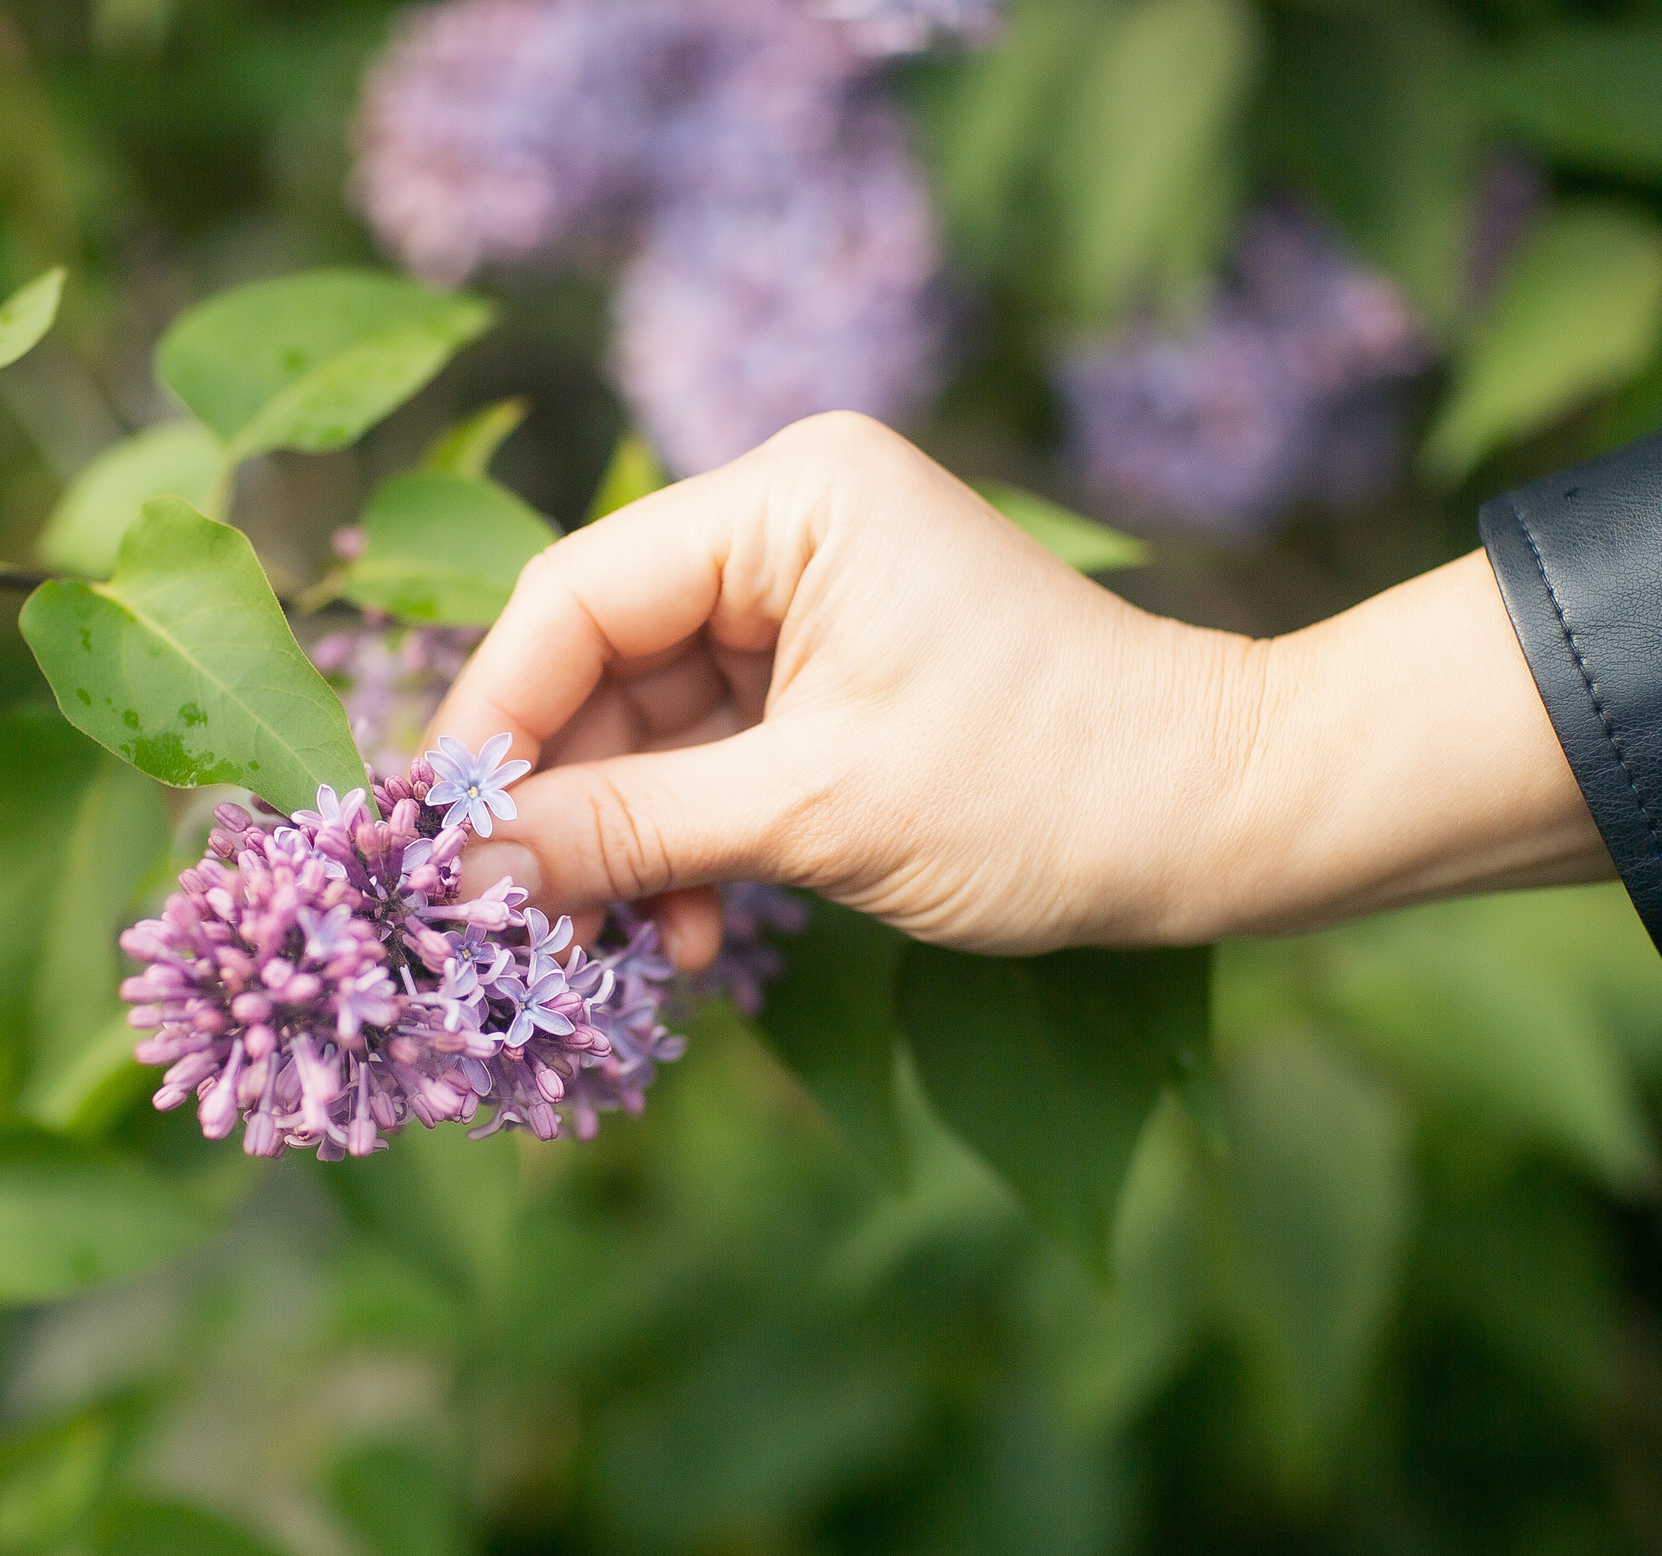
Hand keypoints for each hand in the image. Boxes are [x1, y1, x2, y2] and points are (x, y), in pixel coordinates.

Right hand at [429, 412, 1609, 967]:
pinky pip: (709, 759)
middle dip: (560, 800)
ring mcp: (808, 604)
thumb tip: (462, 870)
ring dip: (625, 845)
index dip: (491, 721)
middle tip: (507, 921)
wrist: (1228, 823)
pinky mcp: (828, 679)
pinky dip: (689, 847)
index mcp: (790, 498)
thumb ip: (627, 831)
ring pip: (647, 726)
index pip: (576, 596)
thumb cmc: (1052, 789)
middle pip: (601, 664)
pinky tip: (694, 937)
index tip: (433, 840)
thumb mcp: (818, 814)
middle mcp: (787, 528)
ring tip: (613, 950)